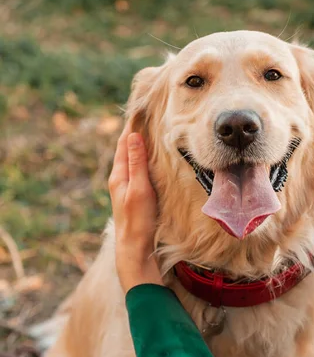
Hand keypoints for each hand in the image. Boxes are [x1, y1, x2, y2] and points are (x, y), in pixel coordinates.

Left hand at [108, 123, 161, 292]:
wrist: (135, 248)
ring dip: (139, 144)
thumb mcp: (139, 188)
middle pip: (126, 148)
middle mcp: (120, 178)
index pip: (123, 142)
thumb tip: (132, 135)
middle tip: (147, 114)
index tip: (140, 108)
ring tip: (150, 130)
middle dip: (135, 131)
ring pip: (132, 159)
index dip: (130, 125)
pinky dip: (143, 158)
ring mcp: (126, 187)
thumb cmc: (138, 219)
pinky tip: (152, 158)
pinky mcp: (134, 194)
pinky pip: (137, 169)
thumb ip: (136, 162)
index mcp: (118, 174)